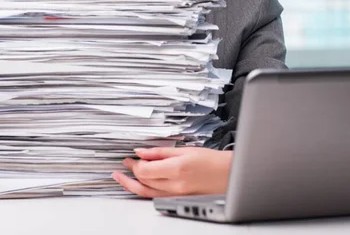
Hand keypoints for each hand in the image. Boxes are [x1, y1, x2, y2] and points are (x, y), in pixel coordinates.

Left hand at [112, 147, 232, 197]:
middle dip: (131, 173)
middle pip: (144, 182)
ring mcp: (176, 195)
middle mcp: (175, 185)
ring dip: (132, 186)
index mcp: (176, 169)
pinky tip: (138, 186)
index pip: (145, 170)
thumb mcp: (185, 150)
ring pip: (147, 193)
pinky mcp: (178, 199)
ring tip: (121, 179)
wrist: (228, 175)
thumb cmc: (212, 161)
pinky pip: (156, 197)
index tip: (129, 158)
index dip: (134, 164)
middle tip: (123, 166)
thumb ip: (160, 152)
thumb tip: (142, 152)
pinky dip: (144, 191)